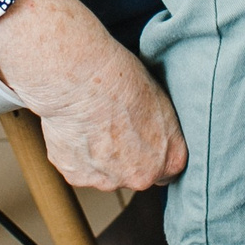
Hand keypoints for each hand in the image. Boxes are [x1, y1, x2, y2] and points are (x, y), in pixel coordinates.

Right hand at [0, 0, 184, 190]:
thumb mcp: (154, 90)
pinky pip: (78, 165)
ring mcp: (105, 177)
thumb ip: (160, 118)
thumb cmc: (114, 66)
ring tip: (90, 116)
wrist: (72, 66)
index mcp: (169, 155)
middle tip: (113, 119)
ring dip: (99, 150)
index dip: (156, 144)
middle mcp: (140, 175)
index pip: (172, 167)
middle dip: (126, 150)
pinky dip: (73, 147)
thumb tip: (160, 120)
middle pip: (137, 172)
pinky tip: (72, 120)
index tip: (144, 128)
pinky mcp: (73, 172)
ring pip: (105, 170)